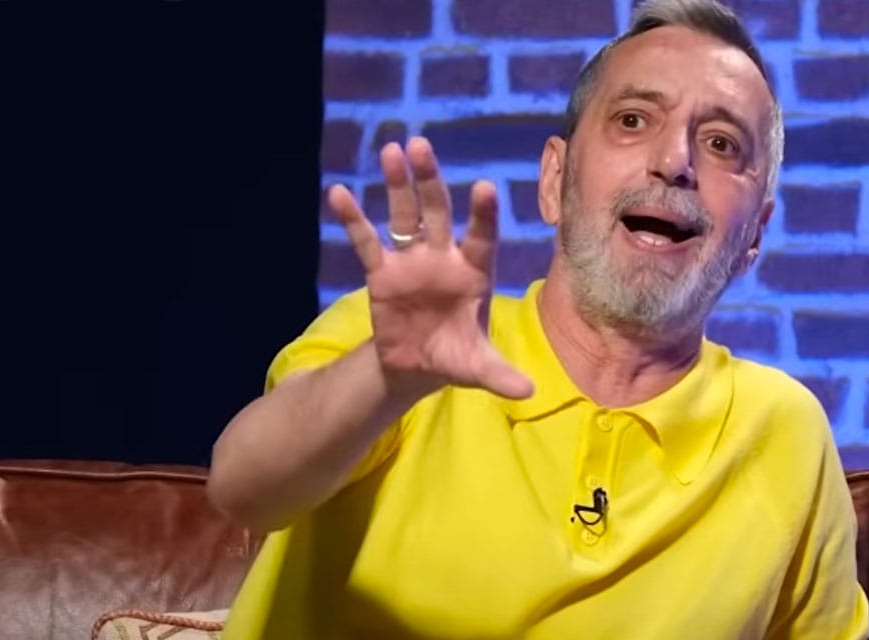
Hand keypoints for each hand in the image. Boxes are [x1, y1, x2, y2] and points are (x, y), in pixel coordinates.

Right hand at [326, 137, 534, 399]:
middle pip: (438, 213)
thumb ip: (500, 375)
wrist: (416, 367)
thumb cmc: (455, 358)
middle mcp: (443, 258)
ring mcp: (411, 261)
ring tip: (392, 151)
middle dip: (430, 181)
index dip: (482, 215)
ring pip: (404, 216)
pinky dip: (353, 218)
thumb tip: (529, 393)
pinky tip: (339, 194)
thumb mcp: (477, 369)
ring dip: (398, 184)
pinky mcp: (381, 272)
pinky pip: (366, 241)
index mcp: (473, 274)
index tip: (484, 187)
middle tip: (421, 146)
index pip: (480, 238)